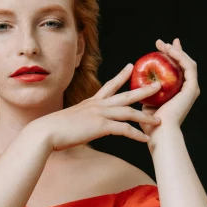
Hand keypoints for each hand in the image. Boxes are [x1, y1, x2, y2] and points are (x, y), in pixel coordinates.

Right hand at [33, 63, 162, 151]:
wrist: (46, 132)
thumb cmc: (53, 129)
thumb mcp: (70, 121)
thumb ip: (80, 121)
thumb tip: (81, 126)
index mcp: (91, 103)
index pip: (109, 85)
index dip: (121, 76)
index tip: (130, 67)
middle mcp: (97, 105)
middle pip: (126, 95)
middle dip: (144, 90)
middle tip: (159, 84)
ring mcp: (100, 114)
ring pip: (129, 111)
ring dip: (146, 117)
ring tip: (160, 120)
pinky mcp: (100, 126)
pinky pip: (124, 130)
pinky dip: (137, 135)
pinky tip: (146, 139)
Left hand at [140, 38, 199, 137]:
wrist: (159, 133)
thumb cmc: (150, 125)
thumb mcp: (146, 104)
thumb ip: (146, 95)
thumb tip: (137, 87)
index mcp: (179, 94)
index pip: (177, 71)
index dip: (171, 57)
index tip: (161, 47)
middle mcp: (187, 90)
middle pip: (184, 64)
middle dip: (173, 51)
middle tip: (160, 43)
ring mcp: (191, 89)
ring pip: (187, 63)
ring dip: (175, 51)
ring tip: (163, 44)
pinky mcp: (191, 89)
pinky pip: (188, 67)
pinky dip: (180, 57)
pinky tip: (170, 50)